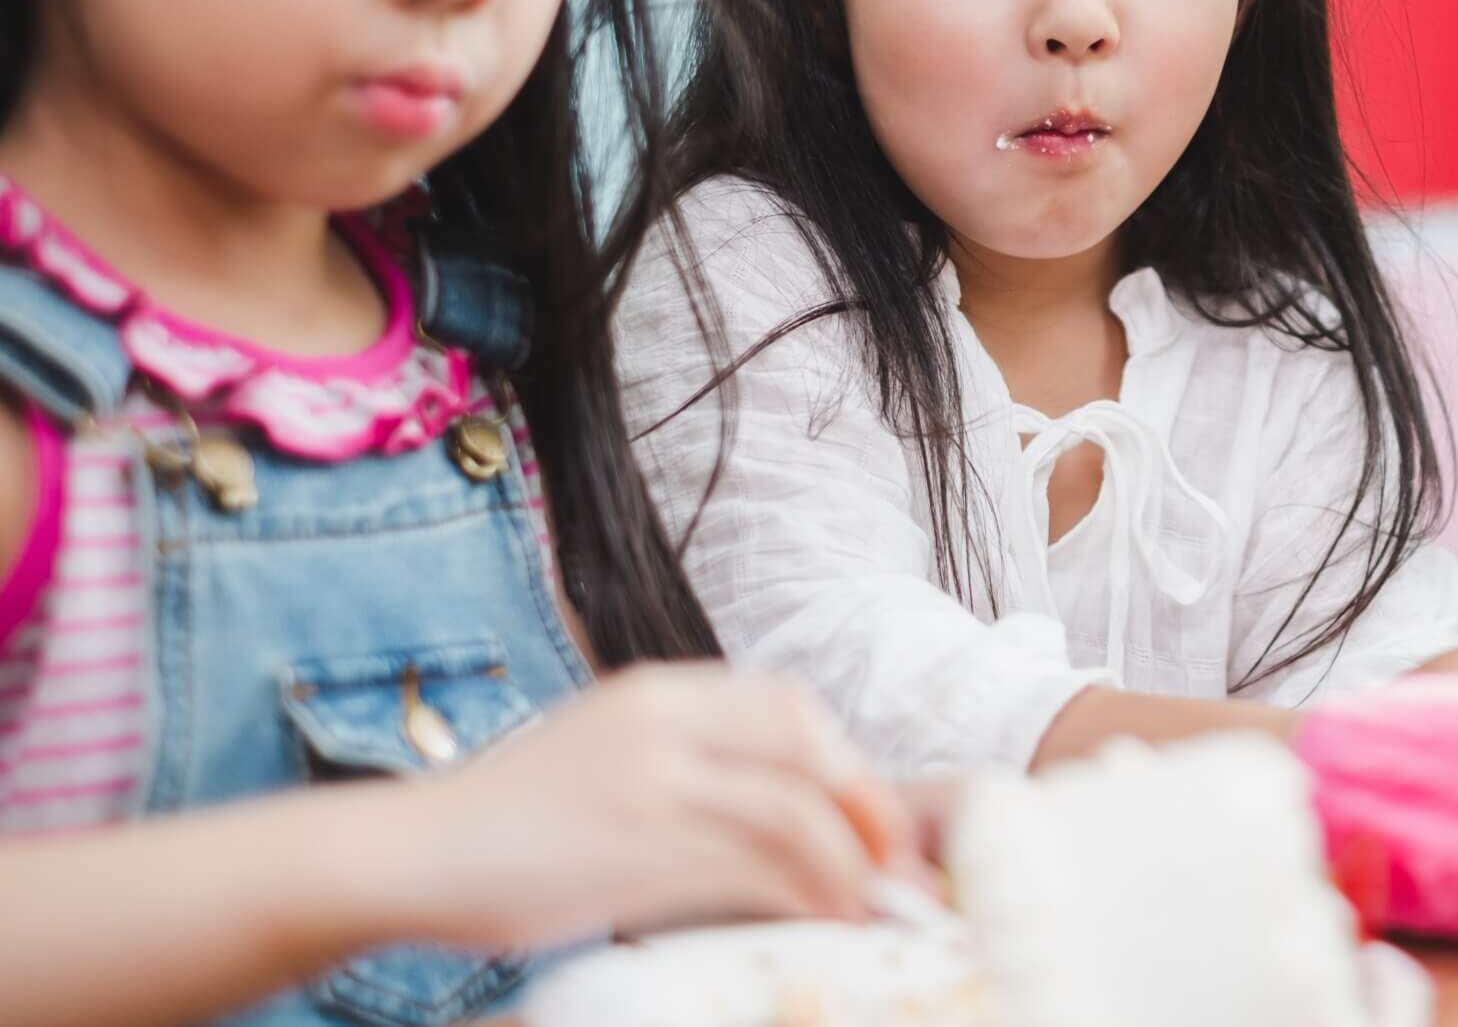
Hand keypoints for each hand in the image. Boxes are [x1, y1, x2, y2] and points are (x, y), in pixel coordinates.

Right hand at [400, 665, 918, 950]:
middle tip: (895, 858)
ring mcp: (651, 782)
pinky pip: (752, 866)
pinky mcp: (638, 848)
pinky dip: (805, 893)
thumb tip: (778, 804)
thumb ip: (683, 760)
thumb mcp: (604, 755)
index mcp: (656, 692)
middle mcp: (661, 722)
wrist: (408, 855)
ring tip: (875, 904)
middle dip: (865, 802)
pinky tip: (825, 919)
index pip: (786, 704)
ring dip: (850, 861)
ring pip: (793, 809)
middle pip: (807, 744)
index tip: (870, 812)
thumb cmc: (508, 822)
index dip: (843, 758)